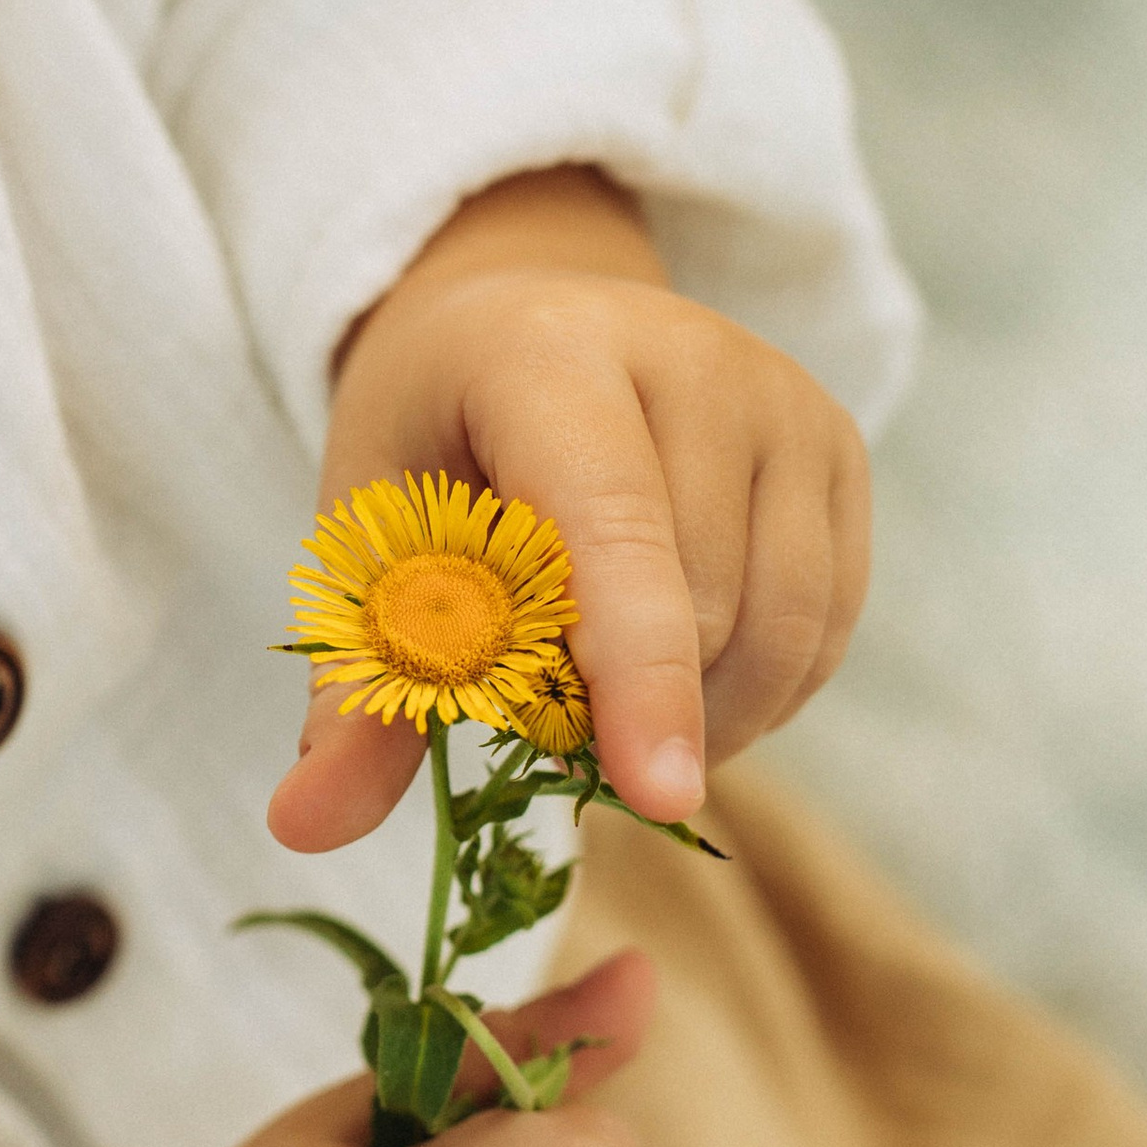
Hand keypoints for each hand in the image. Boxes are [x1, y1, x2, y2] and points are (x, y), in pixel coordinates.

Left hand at [271, 166, 868, 855]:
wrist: (528, 320)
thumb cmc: (435, 438)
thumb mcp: (368, 538)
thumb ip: (359, 684)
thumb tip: (305, 826)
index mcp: (548, 355)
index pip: (617, 532)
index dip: (638, 672)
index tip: (659, 798)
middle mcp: (693, 357)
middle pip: (702, 603)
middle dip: (629, 711)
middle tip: (547, 723)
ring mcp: (785, 397)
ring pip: (782, 628)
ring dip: (705, 719)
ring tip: (610, 708)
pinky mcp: (840, 442)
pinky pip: (825, 627)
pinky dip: (760, 693)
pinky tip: (688, 684)